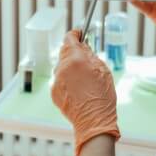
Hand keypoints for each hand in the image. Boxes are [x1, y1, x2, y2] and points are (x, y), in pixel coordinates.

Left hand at [51, 30, 119, 155]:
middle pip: (65, 52)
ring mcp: (56, 80)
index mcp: (75, 59)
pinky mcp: (54, 92)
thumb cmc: (102, 97)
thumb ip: (90, 54)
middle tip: (86, 59)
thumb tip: (83, 46)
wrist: (94, 121)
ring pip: (62, 67)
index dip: (75, 34)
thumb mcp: (102, 69)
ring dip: (70, 68)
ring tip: (84, 79)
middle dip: (74, 53)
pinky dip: (67, 81)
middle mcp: (62, 68)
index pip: (69, 38)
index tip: (79, 33)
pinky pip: (60, 80)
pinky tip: (78, 89)